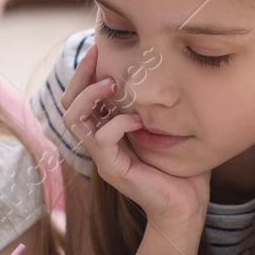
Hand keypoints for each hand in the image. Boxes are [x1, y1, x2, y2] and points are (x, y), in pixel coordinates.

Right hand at [60, 43, 209, 230]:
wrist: (186, 205)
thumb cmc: (180, 166)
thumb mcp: (164, 126)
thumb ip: (155, 104)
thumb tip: (164, 69)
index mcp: (106, 131)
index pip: (78, 98)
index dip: (83, 72)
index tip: (97, 49)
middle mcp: (98, 143)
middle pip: (68, 105)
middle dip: (81, 77)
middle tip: (98, 57)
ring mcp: (103, 157)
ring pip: (74, 120)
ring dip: (90, 96)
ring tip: (112, 85)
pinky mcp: (113, 170)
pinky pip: (102, 139)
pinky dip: (117, 123)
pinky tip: (137, 119)